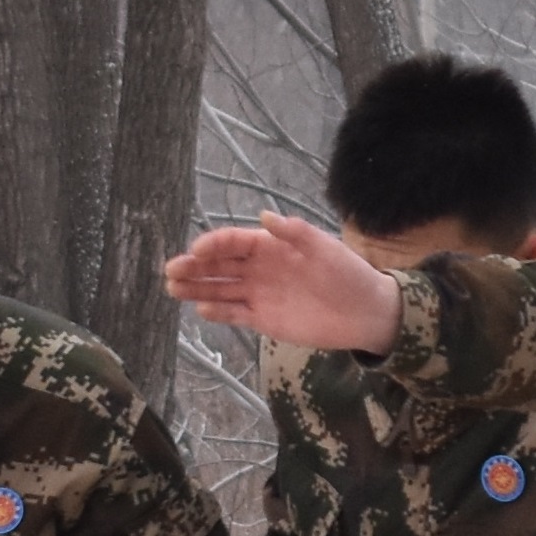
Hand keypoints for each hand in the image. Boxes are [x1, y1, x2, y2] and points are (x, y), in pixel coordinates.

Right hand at [161, 211, 399, 353]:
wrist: (364, 311)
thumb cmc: (346, 273)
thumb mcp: (324, 247)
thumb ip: (294, 232)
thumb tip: (263, 216)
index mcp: (271, 246)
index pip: (234, 242)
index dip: (214, 244)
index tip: (196, 251)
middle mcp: (259, 269)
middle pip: (220, 266)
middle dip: (194, 267)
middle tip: (171, 270)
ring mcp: (259, 294)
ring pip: (221, 290)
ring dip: (197, 289)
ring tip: (173, 289)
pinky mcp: (263, 319)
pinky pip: (235, 314)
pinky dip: (218, 313)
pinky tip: (201, 310)